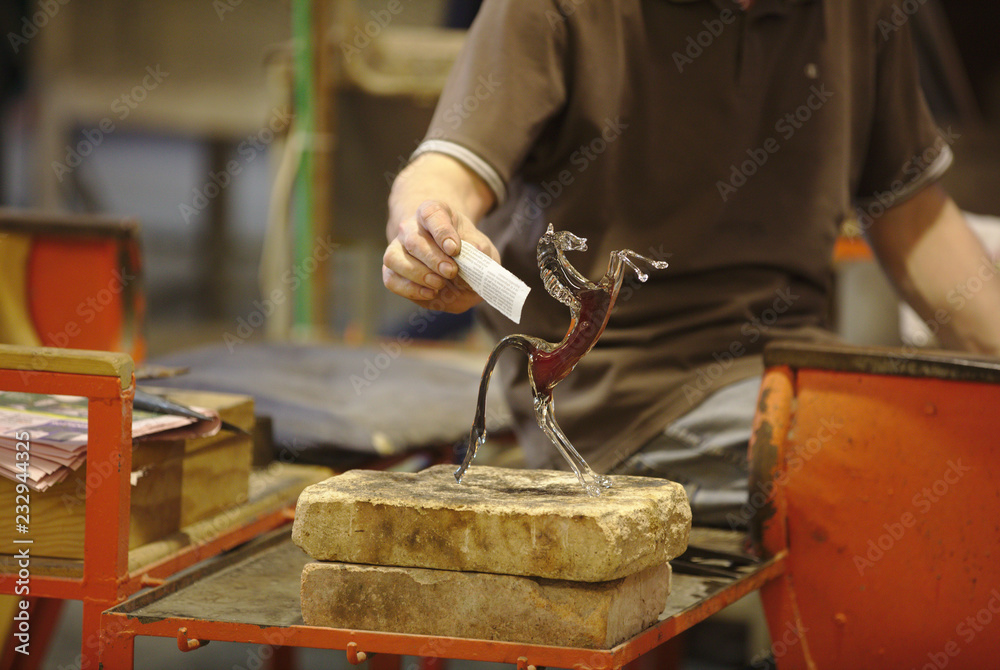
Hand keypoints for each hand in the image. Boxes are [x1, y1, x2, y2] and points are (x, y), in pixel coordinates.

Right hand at [382, 200, 500, 312]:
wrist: (454, 261)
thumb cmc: (467, 249)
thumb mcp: (481, 246)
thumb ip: (479, 250)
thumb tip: (473, 255)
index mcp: (434, 213)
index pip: (433, 215)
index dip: (442, 232)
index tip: (454, 249)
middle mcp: (410, 227)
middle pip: (413, 240)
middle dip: (433, 259)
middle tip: (450, 271)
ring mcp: (397, 248)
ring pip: (395, 258)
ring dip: (418, 274)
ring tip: (439, 284)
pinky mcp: (392, 270)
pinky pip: (391, 279)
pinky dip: (409, 289)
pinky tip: (429, 293)